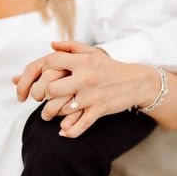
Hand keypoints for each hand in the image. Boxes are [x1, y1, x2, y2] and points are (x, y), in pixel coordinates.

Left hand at [14, 40, 159, 137]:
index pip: (50, 62)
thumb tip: (52, 44)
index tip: (39, 78)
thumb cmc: (111, 67)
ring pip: (61, 109)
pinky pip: (80, 125)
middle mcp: (85, 78)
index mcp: (82, 61)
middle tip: (39, 99)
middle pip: (51, 89)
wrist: (137, 82)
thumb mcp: (93, 52)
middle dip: (41, 95)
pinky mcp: (99, 110)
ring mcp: (92, 96)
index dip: (39, 70)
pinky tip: (62, 131)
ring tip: (47, 115)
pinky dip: (69, 131)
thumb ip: (72, 47)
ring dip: (50, 114)